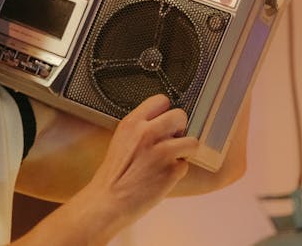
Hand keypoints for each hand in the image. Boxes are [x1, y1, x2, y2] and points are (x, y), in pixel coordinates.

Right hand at [86, 95, 198, 227]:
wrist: (109, 200)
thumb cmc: (114, 174)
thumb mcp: (121, 139)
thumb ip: (140, 128)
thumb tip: (163, 124)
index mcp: (132, 123)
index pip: (161, 100)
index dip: (166, 111)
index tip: (165, 121)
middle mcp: (147, 133)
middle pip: (180, 116)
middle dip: (180, 129)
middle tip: (171, 141)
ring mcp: (161, 151)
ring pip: (191, 141)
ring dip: (184, 151)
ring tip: (169, 160)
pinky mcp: (171, 171)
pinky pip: (186, 164)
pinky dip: (178, 172)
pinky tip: (163, 176)